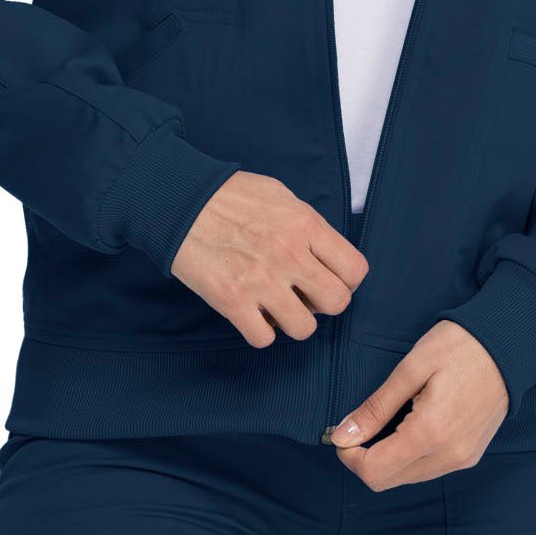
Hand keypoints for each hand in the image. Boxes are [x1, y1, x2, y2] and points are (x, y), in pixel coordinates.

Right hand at [170, 171, 369, 345]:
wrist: (180, 201)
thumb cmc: (229, 195)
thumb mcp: (280, 196)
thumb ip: (307, 224)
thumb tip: (324, 251)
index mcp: (304, 224)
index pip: (354, 270)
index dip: (347, 281)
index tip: (331, 280)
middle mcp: (289, 254)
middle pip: (337, 303)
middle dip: (324, 303)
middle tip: (305, 295)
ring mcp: (262, 281)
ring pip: (304, 328)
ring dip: (293, 321)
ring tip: (277, 305)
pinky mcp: (233, 302)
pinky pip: (264, 339)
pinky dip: (260, 331)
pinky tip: (252, 312)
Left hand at [325, 319, 508, 489]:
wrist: (509, 344)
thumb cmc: (459, 346)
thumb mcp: (410, 368)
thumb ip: (376, 407)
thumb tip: (343, 435)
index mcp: (430, 434)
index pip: (374, 472)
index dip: (349, 455)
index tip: (342, 430)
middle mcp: (448, 456)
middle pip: (388, 480)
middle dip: (364, 457)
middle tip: (359, 423)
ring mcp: (462, 459)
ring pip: (407, 477)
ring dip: (386, 457)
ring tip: (385, 419)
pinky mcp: (470, 455)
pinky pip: (428, 468)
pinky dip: (408, 454)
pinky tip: (408, 424)